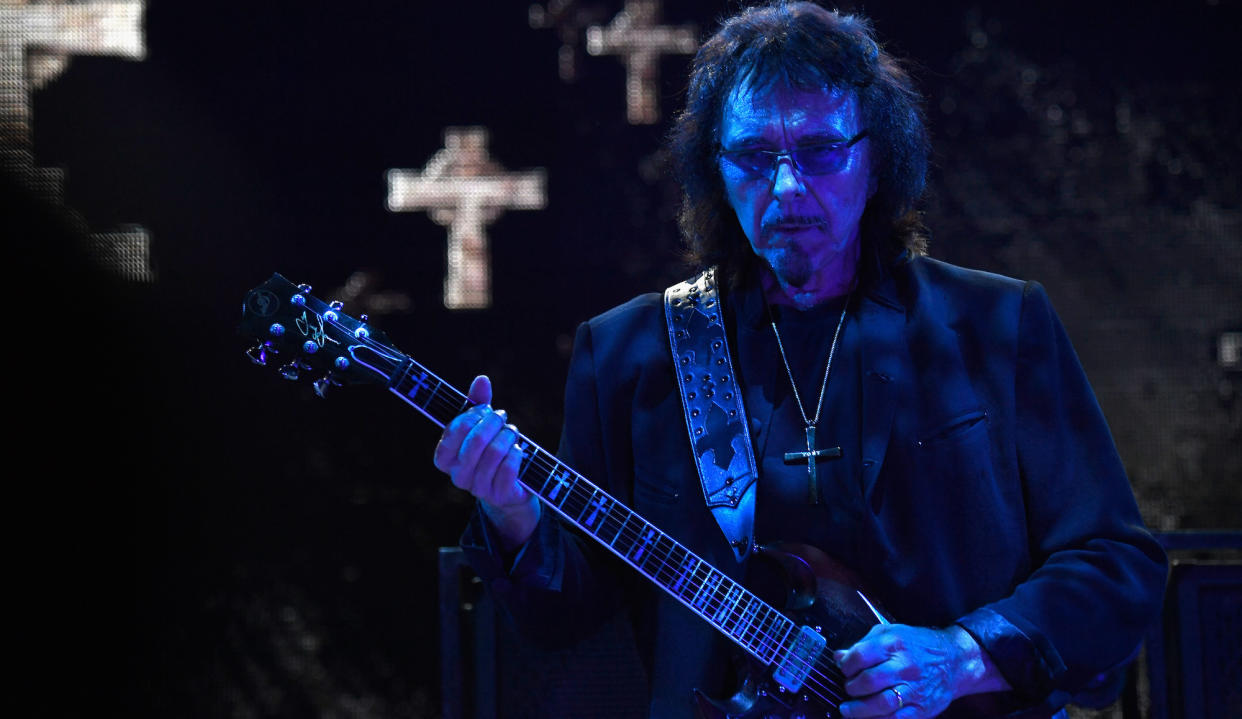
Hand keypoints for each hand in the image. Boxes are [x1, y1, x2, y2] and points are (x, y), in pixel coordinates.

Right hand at [433, 375, 539, 548]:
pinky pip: (509, 468)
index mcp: (445, 458)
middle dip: (493, 423)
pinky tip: (519, 450)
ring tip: (512, 433)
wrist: (511, 487)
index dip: (471, 416)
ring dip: (508, 436)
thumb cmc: (491, 451)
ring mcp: (477, 488)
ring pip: (494, 453)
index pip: (453, 431)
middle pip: (475, 441)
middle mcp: (457, 476)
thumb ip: (478, 404)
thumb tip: (481, 379)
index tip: (484, 409)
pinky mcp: (498, 495)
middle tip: (502, 417)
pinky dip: (517, 454)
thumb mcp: (482, 426)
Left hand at [832, 624, 1008, 717]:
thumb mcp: (890, 633)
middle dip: (852, 688)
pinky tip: (869, 718)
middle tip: (848, 689)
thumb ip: (863, 644)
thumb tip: (839, 657)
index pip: (861, 656)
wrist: (954, 660)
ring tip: (848, 710)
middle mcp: (905, 666)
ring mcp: (915, 689)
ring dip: (860, 710)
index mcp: (895, 644)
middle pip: (870, 681)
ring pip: (883, 704)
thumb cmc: (917, 645)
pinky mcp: (922, 709)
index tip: (843, 669)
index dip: (846, 665)